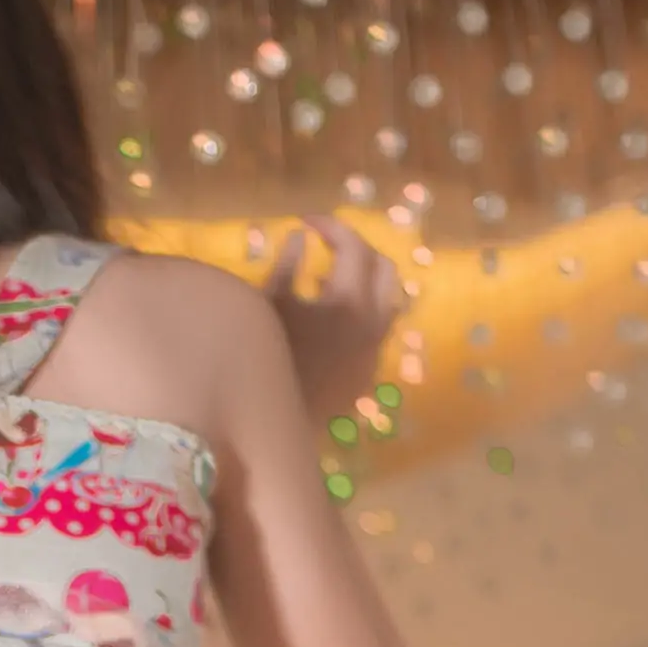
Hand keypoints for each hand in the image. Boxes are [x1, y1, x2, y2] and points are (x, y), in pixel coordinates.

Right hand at [263, 215, 403, 428]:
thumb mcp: (266, 307)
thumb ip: (287, 266)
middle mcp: (373, 325)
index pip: (353, 246)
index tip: (306, 222)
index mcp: (349, 302)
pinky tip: (329, 320)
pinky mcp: (366, 376)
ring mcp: (373, 353)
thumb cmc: (259, 361)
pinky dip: (361, 315)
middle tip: (328, 245)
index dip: (331, 227)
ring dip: (364, 283)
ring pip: (387, 302)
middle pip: (385, 268)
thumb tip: (301, 237)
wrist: (266, 424)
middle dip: (358, 249)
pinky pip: (376, 333)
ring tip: (329, 282)